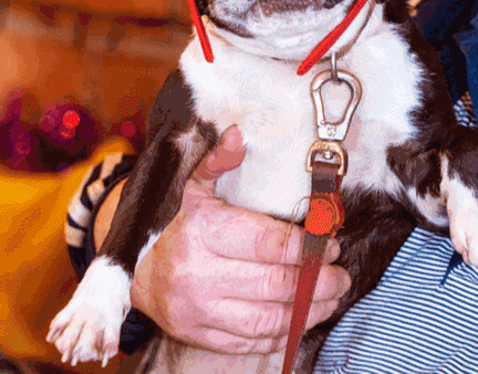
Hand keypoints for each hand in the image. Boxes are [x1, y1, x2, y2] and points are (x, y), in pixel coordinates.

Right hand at [101, 126, 351, 354]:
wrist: (136, 271)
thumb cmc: (177, 224)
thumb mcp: (193, 186)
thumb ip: (219, 160)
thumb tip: (240, 134)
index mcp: (203, 231)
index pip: (267, 243)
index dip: (306, 246)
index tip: (329, 242)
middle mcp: (199, 274)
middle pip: (273, 283)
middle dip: (317, 280)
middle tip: (340, 272)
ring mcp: (199, 310)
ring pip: (267, 318)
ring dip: (308, 310)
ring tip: (332, 295)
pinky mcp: (199, 335)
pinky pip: (250, 342)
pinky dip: (283, 333)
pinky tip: (304, 319)